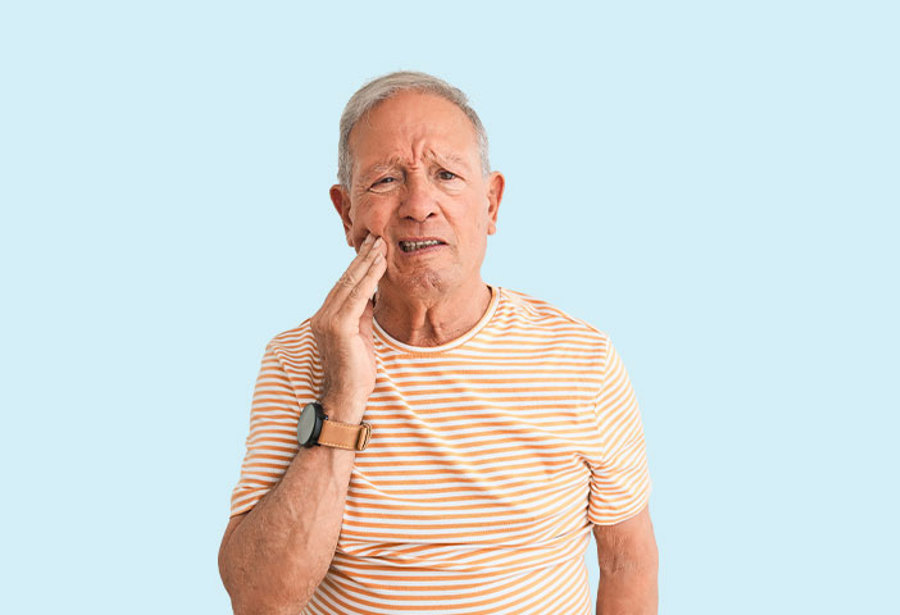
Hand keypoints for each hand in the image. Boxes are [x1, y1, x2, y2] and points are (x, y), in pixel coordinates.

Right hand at [309, 233, 386, 422]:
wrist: (346, 398)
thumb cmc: (356, 372)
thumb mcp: (361, 335)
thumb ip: (362, 314)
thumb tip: (372, 294)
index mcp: (326, 317)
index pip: (344, 285)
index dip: (358, 265)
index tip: (372, 247)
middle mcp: (323, 315)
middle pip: (345, 279)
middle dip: (363, 257)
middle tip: (377, 236)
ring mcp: (327, 320)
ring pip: (350, 283)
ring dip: (367, 262)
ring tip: (381, 244)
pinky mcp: (337, 327)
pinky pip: (357, 296)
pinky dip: (369, 278)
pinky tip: (380, 265)